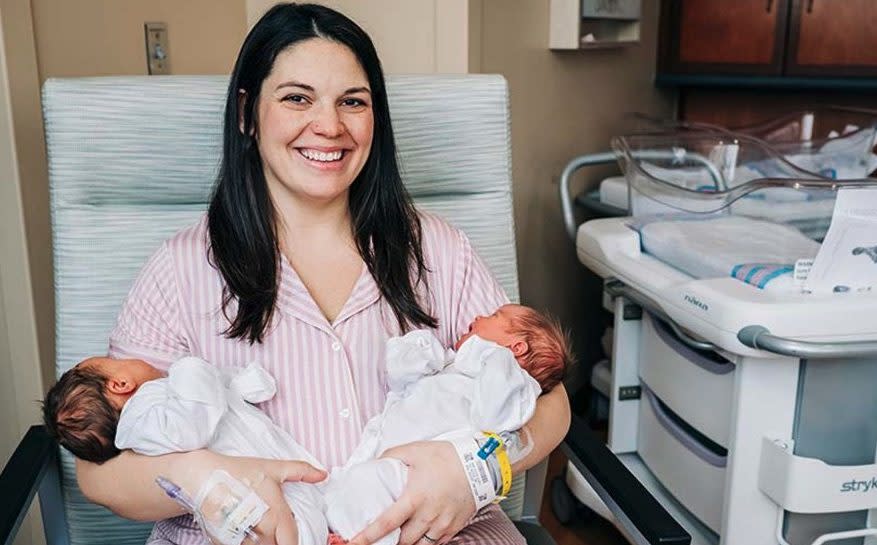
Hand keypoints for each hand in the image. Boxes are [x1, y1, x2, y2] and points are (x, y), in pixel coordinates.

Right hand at [175, 452, 326, 544]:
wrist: (203, 475)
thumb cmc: (240, 471)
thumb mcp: (273, 468)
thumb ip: (300, 471)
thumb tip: (323, 475)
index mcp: (276, 514)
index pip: (291, 542)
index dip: (292, 541)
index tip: (288, 536)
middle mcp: (260, 530)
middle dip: (277, 540)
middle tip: (272, 528)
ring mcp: (241, 539)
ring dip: (262, 542)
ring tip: (259, 529)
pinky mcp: (225, 542)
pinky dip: (246, 543)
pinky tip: (246, 532)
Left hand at [348, 441, 474, 544]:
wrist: (480, 465)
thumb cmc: (446, 457)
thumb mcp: (414, 450)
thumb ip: (391, 457)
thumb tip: (373, 464)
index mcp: (415, 498)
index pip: (386, 523)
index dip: (368, 536)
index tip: (354, 542)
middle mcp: (428, 516)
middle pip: (401, 541)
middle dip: (387, 543)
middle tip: (377, 540)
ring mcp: (441, 525)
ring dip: (405, 543)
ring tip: (396, 538)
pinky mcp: (453, 529)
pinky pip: (434, 544)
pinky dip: (423, 542)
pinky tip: (417, 534)